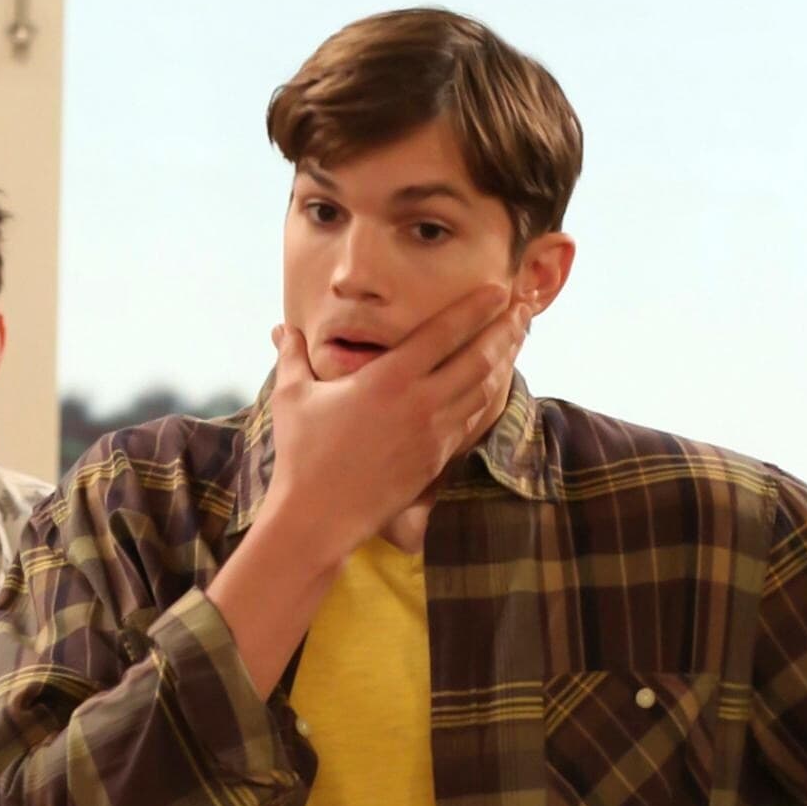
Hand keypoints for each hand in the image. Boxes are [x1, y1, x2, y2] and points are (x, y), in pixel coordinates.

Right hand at [262, 284, 530, 560]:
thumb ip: (292, 355)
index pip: (444, 333)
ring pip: (483, 390)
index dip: (476, 307)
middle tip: (524, 308)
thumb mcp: (292, 396)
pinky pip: (472, 420)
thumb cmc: (301, 455)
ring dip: (504, 361)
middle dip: (506, 329)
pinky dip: (488, 397)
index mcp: (388, 379)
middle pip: (480, 359)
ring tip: (517, 339)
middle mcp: (420, 403)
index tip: (498, 288)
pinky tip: (493, 385)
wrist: (318, 517)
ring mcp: (433, 434)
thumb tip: (282, 328)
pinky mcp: (437, 460)